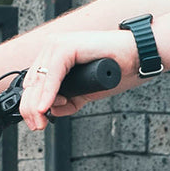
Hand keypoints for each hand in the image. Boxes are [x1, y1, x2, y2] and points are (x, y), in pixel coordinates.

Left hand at [19, 29, 136, 130]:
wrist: (139, 54)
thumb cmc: (118, 68)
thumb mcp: (86, 90)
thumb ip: (69, 99)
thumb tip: (51, 110)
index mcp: (55, 54)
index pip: (33, 83)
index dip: (31, 105)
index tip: (36, 122)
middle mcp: (54, 47)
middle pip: (32, 82)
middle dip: (31, 109)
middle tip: (37, 126)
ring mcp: (59, 44)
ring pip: (39, 80)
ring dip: (37, 105)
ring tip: (41, 121)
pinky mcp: (67, 47)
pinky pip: (52, 75)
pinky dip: (48, 93)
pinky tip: (46, 107)